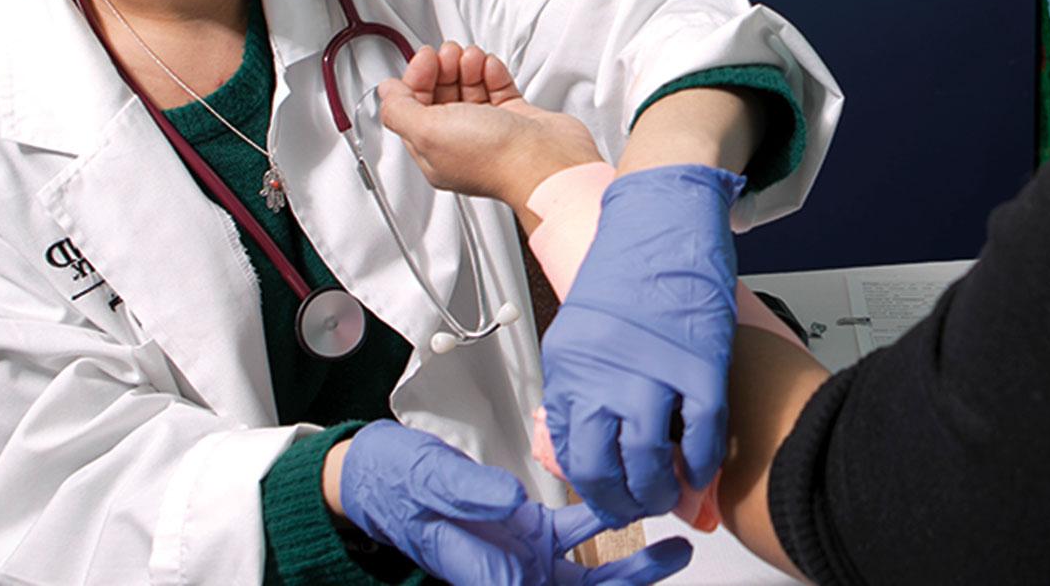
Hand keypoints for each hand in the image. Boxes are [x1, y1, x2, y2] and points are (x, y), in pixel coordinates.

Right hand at [336, 421, 692, 584]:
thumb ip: (471, 492)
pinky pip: (572, 531)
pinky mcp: (524, 529)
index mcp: (481, 570)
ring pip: (583, 570)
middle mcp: (505, 568)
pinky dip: (601, 518)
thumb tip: (512, 501)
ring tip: (675, 548)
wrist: (374, 473)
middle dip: (626, 583)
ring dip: (629, 563)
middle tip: (673, 559)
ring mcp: (518, 551)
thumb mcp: (428, 481)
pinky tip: (628, 501)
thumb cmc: (392, 482)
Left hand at [377, 43, 601, 212]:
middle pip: (441, 95)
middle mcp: (461, 142)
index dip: (416, 79)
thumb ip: (399, 110)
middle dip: (442, 69)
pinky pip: (498, 89)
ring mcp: (490, 130)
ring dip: (467, 66)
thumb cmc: (494, 157)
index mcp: (433, 151)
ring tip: (472, 58)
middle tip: (449, 54)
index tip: (426, 59)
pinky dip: (492, 73)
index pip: (413, 108)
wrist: (546, 162)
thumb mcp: (427, 131)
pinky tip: (491, 67)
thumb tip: (386, 92)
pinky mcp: (517, 120)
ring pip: (470, 89)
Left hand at [540, 164, 747, 526]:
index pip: (570, 453)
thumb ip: (588, 379)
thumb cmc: (629, 260)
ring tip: (674, 491)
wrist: (662, 210)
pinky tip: (706, 466)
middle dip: (623, 501)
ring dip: (664, 490)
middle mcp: (603, 373)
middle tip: (640, 505)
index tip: (611, 495)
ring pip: (652, 462)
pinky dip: (706, 461)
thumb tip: (600, 432)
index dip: (594, 487)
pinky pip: (704, 434)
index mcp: (569, 365)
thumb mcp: (585, 324)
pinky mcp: (699, 361)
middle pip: (603, 469)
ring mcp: (652, 370)